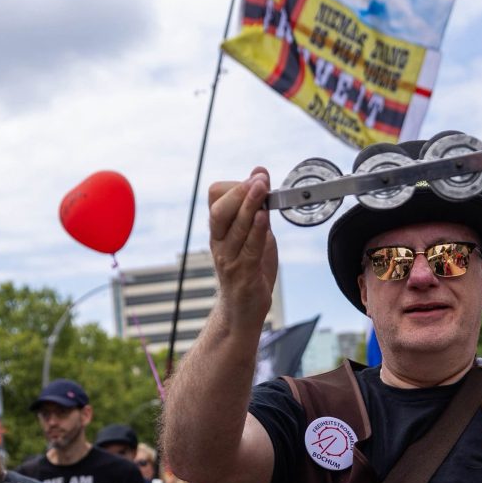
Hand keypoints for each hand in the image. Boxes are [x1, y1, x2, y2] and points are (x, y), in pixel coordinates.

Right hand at [207, 169, 278, 322]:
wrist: (242, 309)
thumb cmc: (248, 269)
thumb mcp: (253, 233)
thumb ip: (257, 206)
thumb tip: (259, 172)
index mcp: (219, 230)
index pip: (216, 197)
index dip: (235, 185)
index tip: (256, 178)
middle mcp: (220, 242)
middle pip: (219, 210)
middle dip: (240, 192)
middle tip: (259, 181)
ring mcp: (230, 259)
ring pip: (235, 227)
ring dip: (250, 205)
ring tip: (262, 189)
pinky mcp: (244, 274)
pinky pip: (249, 248)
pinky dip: (257, 231)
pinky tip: (265, 217)